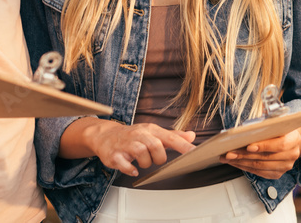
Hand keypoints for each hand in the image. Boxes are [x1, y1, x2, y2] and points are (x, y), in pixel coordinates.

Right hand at [82, 119, 196, 177]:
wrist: (106, 135)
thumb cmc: (134, 135)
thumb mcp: (154, 132)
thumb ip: (173, 136)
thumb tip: (191, 136)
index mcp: (151, 130)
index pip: (170, 137)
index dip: (183, 146)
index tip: (194, 152)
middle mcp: (139, 135)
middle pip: (156, 145)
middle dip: (159, 157)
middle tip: (155, 159)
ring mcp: (126, 144)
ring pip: (141, 153)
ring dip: (145, 163)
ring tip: (142, 162)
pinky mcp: (115, 155)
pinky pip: (124, 164)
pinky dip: (130, 169)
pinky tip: (133, 170)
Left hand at [220, 127, 300, 179]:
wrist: (292, 140)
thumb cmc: (280, 128)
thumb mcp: (277, 120)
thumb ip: (267, 120)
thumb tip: (252, 120)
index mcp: (294, 139)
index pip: (280, 145)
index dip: (264, 146)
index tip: (248, 146)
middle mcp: (292, 155)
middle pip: (266, 157)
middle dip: (245, 155)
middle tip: (229, 152)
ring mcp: (285, 166)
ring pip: (260, 166)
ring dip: (241, 162)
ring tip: (228, 158)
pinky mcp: (277, 174)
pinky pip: (259, 173)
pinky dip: (245, 167)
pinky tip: (236, 162)